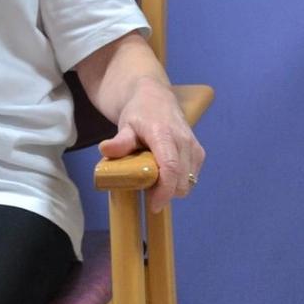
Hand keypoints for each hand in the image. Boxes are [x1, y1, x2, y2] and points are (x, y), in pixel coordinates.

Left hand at [99, 77, 206, 211]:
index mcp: (164, 134)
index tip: (153, 205)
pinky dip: (180, 181)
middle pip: (182, 180)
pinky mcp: (199, 151)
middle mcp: (183, 140)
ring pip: (189, 180)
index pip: (171, 167)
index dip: (164, 191)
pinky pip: (193, 175)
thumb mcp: (125, 125)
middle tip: (146, 189)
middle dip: (166, 192)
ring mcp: (194, 146)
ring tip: (155, 179)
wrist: (156, 98)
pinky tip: (166, 174)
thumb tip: (105, 149)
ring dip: (173, 187)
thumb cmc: (138, 113)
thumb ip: (119, 141)